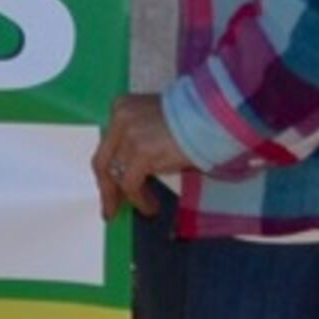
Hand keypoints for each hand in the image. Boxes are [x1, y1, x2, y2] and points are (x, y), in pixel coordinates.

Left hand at [92, 92, 188, 219]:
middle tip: (111, 210)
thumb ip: (139, 139)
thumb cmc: (195, 119)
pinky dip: (139, 200)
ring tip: (146, 209)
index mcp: (121, 108)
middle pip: (102, 160)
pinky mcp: (142, 151)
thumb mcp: (157, 123)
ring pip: (116, 174)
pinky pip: (131, 184)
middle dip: (107, 189)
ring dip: (128, 197)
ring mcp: (129, 134)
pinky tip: (151, 208)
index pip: (106, 145)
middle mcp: (119, 118)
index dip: (108, 169)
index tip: (111, 188)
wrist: (216, 115)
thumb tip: (131, 171)